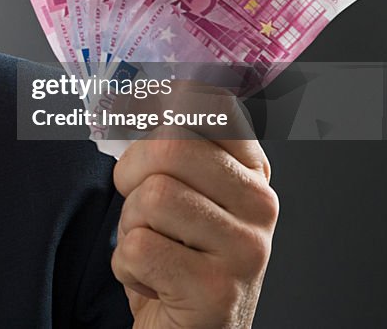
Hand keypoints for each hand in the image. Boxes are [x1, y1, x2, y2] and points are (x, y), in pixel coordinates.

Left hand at [110, 82, 278, 327]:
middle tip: (137, 206)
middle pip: (170, 148)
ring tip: (154, 250)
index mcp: (250, 172)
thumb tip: (127, 95)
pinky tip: (153, 282)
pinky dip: (127, 268)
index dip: (156, 101)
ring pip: (151, 199)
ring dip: (130, 229)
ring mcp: (245, 249)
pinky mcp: (216, 291)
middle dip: (130, 176)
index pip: (211, 104)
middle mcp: (260, 205)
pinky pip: (138, 248)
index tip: (128, 112)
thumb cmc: (174, 261)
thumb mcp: (179, 197)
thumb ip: (167, 149)